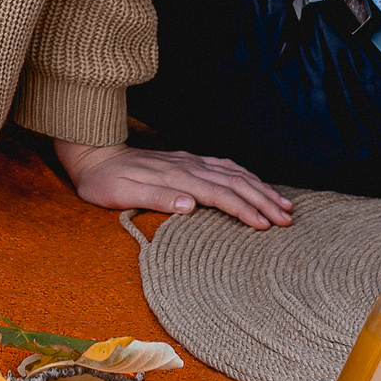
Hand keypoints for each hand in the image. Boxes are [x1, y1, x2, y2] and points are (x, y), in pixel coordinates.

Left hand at [55, 140, 294, 229]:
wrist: (93, 154)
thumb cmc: (104, 182)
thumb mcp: (122, 194)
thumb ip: (157, 198)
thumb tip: (190, 205)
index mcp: (177, 178)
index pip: (220, 195)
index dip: (244, 210)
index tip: (265, 226)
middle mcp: (188, 166)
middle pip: (235, 183)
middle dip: (263, 201)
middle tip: (287, 220)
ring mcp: (190, 161)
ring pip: (234, 172)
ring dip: (260, 188)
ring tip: (283, 204)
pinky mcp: (187, 160)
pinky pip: (223, 165)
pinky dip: (245, 174)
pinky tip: (255, 182)